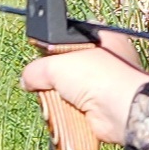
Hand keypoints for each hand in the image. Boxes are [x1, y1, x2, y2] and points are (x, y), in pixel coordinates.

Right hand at [18, 40, 148, 143]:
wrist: (121, 111)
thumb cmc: (100, 78)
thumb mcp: (57, 64)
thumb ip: (36, 69)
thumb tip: (27, 79)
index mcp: (102, 38)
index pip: (72, 37)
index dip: (55, 45)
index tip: (42, 53)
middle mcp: (106, 60)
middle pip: (67, 66)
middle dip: (55, 77)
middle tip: (50, 80)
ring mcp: (103, 85)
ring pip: (69, 90)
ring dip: (60, 97)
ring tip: (62, 98)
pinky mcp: (99, 108)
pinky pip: (74, 108)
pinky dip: (68, 112)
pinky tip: (69, 111)